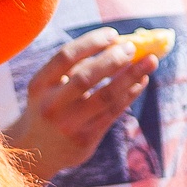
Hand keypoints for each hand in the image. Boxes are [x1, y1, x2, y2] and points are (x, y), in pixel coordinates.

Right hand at [0, 27, 168, 182]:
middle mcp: (51, 105)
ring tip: (150, 61)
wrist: (36, 152)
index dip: (91, 43)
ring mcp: (68, 124)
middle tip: (133, 47)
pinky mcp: (85, 139)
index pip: (65, 57)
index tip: (113, 34)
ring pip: (106, 96)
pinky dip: (130, 93)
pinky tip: (142, 81)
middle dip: (113, 60)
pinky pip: (113, 112)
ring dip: (131, 76)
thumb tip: (118, 43)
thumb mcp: (49, 88)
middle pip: (85, 77)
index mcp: (39, 85)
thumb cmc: (49, 108)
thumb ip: (75, 67)